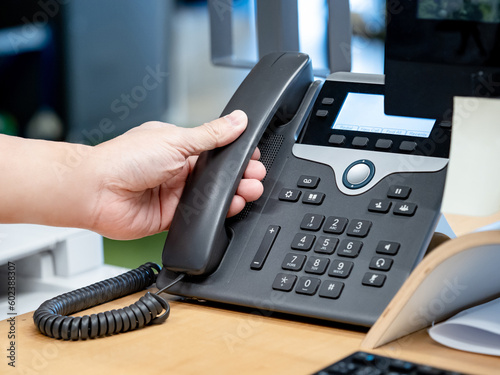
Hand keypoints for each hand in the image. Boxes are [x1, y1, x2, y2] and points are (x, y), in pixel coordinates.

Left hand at [87, 110, 265, 238]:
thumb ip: (211, 134)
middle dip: (241, 176)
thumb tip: (237, 120)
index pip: (218, 150)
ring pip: (214, 196)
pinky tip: (230, 208)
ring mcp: (177, 193)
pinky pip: (201, 216)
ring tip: (250, 191)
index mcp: (180, 146)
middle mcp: (180, 170)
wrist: (97, 191)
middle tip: (256, 176)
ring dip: (234, 194)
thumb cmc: (124, 159)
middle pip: (219, 175)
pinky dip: (217, 214)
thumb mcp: (175, 140)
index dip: (237, 155)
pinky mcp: (173, 216)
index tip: (254, 157)